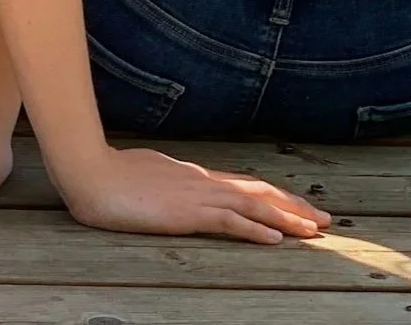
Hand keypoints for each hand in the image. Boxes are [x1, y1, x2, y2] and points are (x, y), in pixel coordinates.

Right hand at [60, 145, 332, 243]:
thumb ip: (160, 181)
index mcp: (188, 174)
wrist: (87, 170)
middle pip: (255, 190)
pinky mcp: (186, 212)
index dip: (270, 194)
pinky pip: (229, 220)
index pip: (239, 184)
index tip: (296, 204)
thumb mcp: (140, 176)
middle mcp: (198, 180)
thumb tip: (167, 188)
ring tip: (314, 230)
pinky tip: (276, 240)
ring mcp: (194, 195)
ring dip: (286, 218)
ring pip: (252, 204)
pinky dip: (256, 229)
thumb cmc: (104, 174)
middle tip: (324, 218)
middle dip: (292, 205)